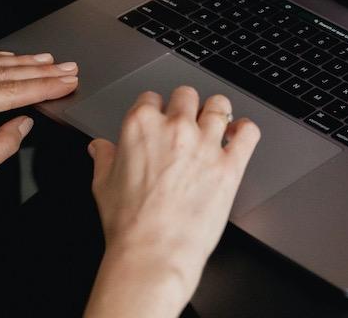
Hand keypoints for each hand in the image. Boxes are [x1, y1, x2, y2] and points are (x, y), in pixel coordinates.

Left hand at [0, 48, 78, 220]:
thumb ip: (2, 145)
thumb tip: (24, 122)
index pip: (9, 92)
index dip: (43, 87)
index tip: (66, 82)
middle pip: (0, 72)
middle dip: (39, 70)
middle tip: (66, 68)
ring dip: (19, 60)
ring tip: (46, 61)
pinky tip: (10, 58)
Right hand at [84, 88, 259, 317]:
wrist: (154, 253)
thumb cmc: (129, 225)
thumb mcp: (103, 186)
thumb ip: (104, 158)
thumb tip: (99, 147)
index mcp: (141, 126)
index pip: (151, 98)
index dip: (154, 109)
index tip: (158, 120)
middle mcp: (175, 128)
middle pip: (186, 95)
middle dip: (185, 107)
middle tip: (185, 124)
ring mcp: (205, 144)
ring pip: (219, 105)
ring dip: (216, 113)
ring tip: (214, 125)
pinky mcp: (230, 164)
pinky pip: (248, 132)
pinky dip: (245, 130)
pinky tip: (238, 136)